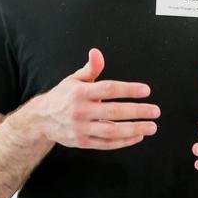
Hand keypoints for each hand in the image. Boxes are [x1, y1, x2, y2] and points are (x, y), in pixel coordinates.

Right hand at [35, 49, 158, 149]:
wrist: (41, 120)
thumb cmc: (64, 96)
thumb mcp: (74, 80)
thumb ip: (90, 69)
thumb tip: (97, 52)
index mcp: (80, 92)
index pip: (108, 89)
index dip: (128, 89)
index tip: (146, 90)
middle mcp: (80, 111)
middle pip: (113, 112)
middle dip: (137, 112)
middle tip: (155, 111)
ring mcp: (80, 128)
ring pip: (111, 131)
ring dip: (134, 130)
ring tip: (151, 127)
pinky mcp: (82, 142)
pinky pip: (106, 144)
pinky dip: (123, 142)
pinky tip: (137, 136)